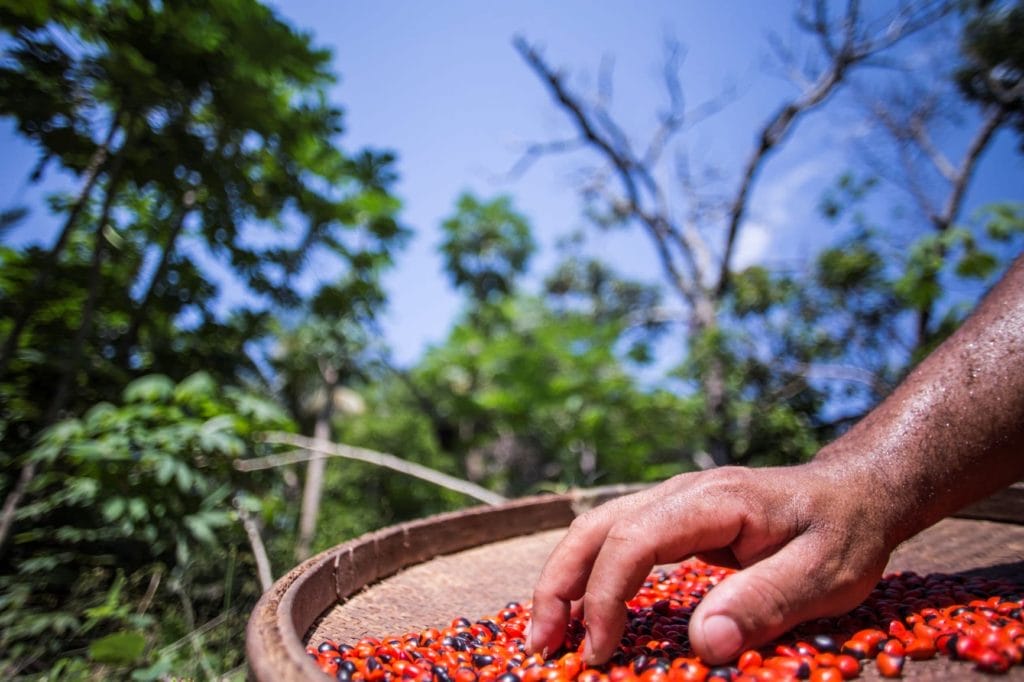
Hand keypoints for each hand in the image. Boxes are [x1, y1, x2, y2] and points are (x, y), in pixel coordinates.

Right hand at [526, 463, 893, 665]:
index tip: (601, 651)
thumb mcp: (823, 575)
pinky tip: (586, 611)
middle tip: (540, 645)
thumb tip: (705, 645)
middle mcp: (681, 492)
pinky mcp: (676, 518)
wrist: (855, 492)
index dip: (606, 595)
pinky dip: (590, 575)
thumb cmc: (842, 533)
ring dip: (566, 579)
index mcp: (712, 501)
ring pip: (597, 529)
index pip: (634, 540)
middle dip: (560, 585)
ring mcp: (674, 501)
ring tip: (550, 633)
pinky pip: (618, 540)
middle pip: (596, 528)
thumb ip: (764, 603)